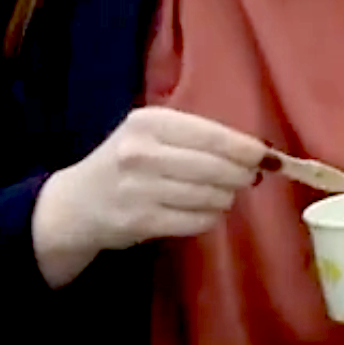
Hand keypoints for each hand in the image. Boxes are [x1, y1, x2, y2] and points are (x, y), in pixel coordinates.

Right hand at [32, 107, 267, 287]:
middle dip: (242, 175)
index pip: (212, 135)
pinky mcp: (140, 222)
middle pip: (216, 168)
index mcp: (149, 122)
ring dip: (226, 198)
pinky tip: (205, 211)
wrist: (75, 204)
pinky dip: (210, 217)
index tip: (268, 156)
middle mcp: (141, 153)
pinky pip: (197, 221)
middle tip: (249, 178)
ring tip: (222, 194)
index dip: (246, 148)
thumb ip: (198, 137)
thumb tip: (257, 152)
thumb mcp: (153, 134)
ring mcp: (139, 190)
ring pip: (210, 196)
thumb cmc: (126, 162)